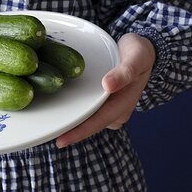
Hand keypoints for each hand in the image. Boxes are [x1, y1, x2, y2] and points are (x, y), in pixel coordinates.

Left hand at [55, 32, 155, 147]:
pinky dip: (75, 109)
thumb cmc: (140, 53)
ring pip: (88, 118)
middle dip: (70, 131)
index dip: (79, 132)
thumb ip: (124, 72)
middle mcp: (116, 110)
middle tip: (46, 134)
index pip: (98, 122)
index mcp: (124, 104)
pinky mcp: (104, 100)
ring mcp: (110, 106)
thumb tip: (107, 85)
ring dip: (71, 122)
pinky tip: (59, 107)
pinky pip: (88, 108)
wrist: (144, 50)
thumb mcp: (136, 58)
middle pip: (90, 124)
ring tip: (48, 125)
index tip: (60, 140)